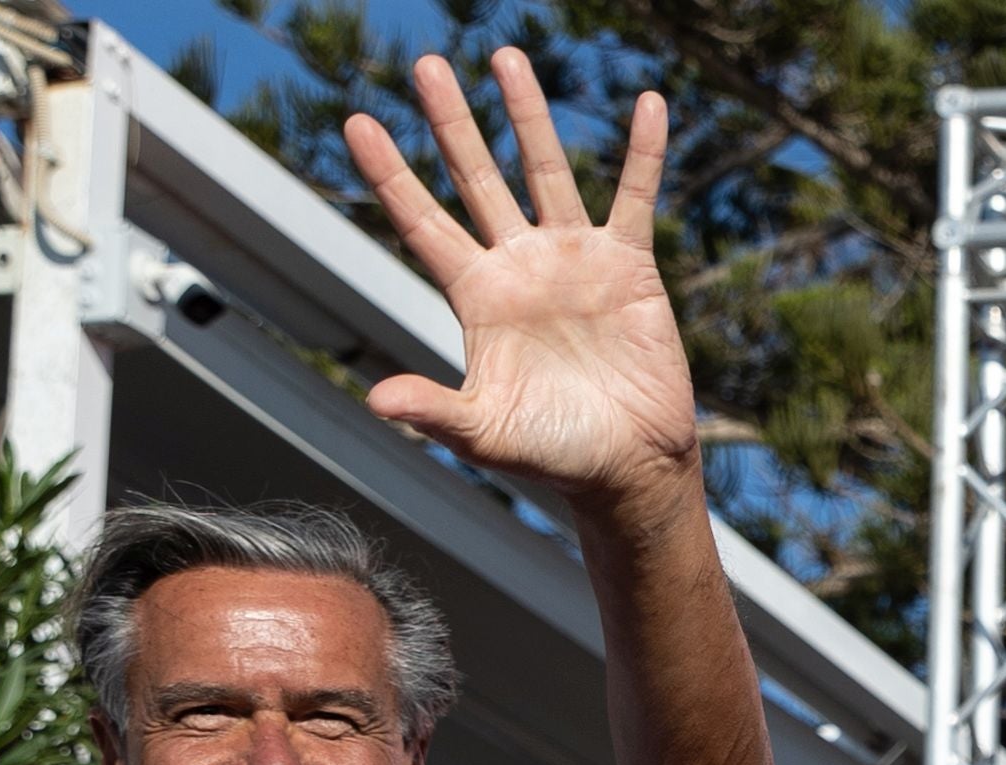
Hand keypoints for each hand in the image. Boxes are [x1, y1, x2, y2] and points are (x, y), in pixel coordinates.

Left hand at [344, 54, 698, 514]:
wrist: (629, 468)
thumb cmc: (555, 457)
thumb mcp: (488, 433)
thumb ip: (436, 410)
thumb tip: (377, 400)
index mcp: (477, 297)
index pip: (422, 222)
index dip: (390, 174)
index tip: (357, 121)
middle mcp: (518, 266)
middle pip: (475, 177)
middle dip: (450, 122)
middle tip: (426, 65)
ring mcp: (573, 259)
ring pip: (545, 170)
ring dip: (527, 114)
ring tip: (506, 56)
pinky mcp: (628, 267)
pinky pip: (635, 197)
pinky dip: (643, 153)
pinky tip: (648, 104)